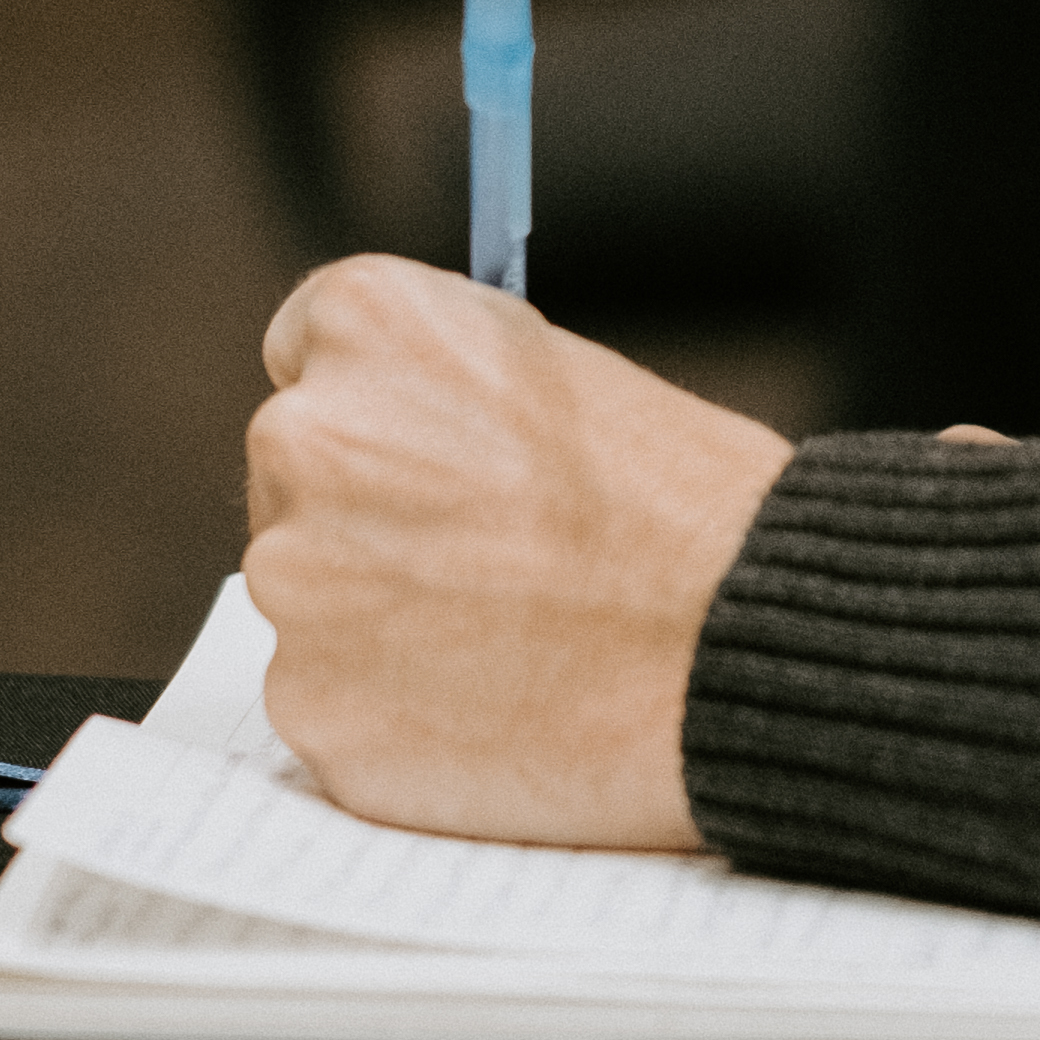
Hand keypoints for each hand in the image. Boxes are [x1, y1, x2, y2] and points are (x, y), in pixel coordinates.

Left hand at [243, 261, 790, 845]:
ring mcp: (296, 582)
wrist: (743, 651)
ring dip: (379, 620)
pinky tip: (494, 706)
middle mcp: (303, 436)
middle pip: (297, 480)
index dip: (386, 408)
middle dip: (374, 517)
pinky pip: (332, 704)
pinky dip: (395, 715)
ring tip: (513, 640)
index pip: (307, 352)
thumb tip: (392, 432)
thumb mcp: (564, 371)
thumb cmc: (689, 509)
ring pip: (313, 599)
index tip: (435, 451)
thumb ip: (444, 387)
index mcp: (367, 324)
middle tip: (491, 562)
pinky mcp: (309, 707)